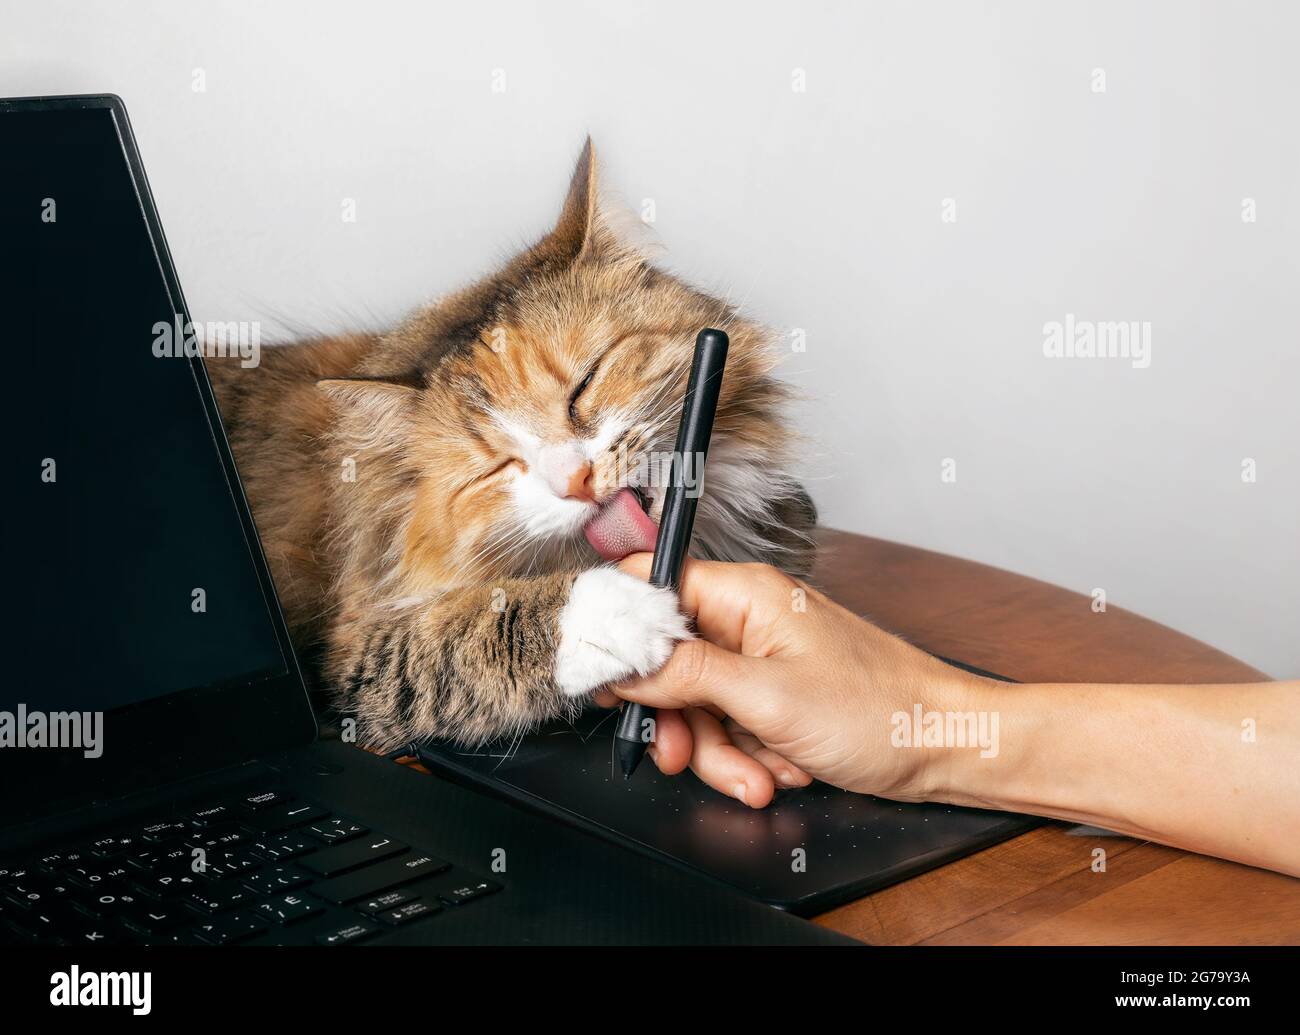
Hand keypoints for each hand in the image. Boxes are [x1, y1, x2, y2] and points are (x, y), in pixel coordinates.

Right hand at [606, 556, 987, 807]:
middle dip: (681, 721)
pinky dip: (749, 757)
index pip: (653, 586)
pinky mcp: (777, 696)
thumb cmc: (881, 710)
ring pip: (699, 705)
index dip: (622, 629)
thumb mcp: (768, 696)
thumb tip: (624, 662)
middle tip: (682, 756)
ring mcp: (763, 660)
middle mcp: (749, 619)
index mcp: (746, 594)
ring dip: (721, 753)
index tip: (608, 678)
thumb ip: (686, 674)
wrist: (947, 748)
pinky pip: (732, 726)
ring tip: (760, 778)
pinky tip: (783, 769)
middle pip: (670, 661)